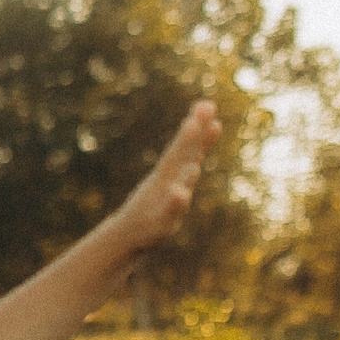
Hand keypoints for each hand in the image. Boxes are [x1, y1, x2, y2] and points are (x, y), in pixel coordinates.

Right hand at [109, 101, 221, 250]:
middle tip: (196, 120)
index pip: (187, 146)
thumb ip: (192, 154)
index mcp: (171, 170)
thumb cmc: (154, 204)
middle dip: (189, 141)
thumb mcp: (176, 176)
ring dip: (184, 174)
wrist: (128, 233)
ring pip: (176, 185)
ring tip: (194, 164)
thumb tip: (210, 126)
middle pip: (179, 159)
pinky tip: (179, 194)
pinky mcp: (161, 221)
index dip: (198, 128)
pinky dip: (174, 202)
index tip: (207, 106)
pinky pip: (168, 211)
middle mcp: (167, 181)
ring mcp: (163, 201)